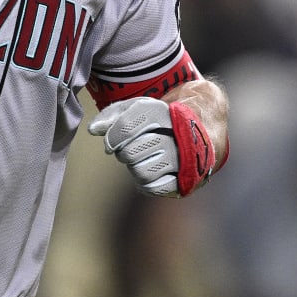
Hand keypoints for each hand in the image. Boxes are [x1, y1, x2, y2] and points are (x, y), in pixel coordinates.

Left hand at [88, 96, 220, 197]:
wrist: (203, 128)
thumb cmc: (163, 119)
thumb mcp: (140, 108)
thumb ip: (114, 115)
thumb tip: (93, 129)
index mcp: (163, 113)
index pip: (128, 126)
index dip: (113, 137)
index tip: (110, 144)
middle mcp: (174, 136)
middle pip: (131, 153)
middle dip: (125, 152)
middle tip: (131, 148)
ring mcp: (182, 159)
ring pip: (141, 172)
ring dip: (135, 167)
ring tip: (143, 158)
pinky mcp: (184, 179)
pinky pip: (153, 188)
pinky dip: (145, 182)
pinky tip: (150, 171)